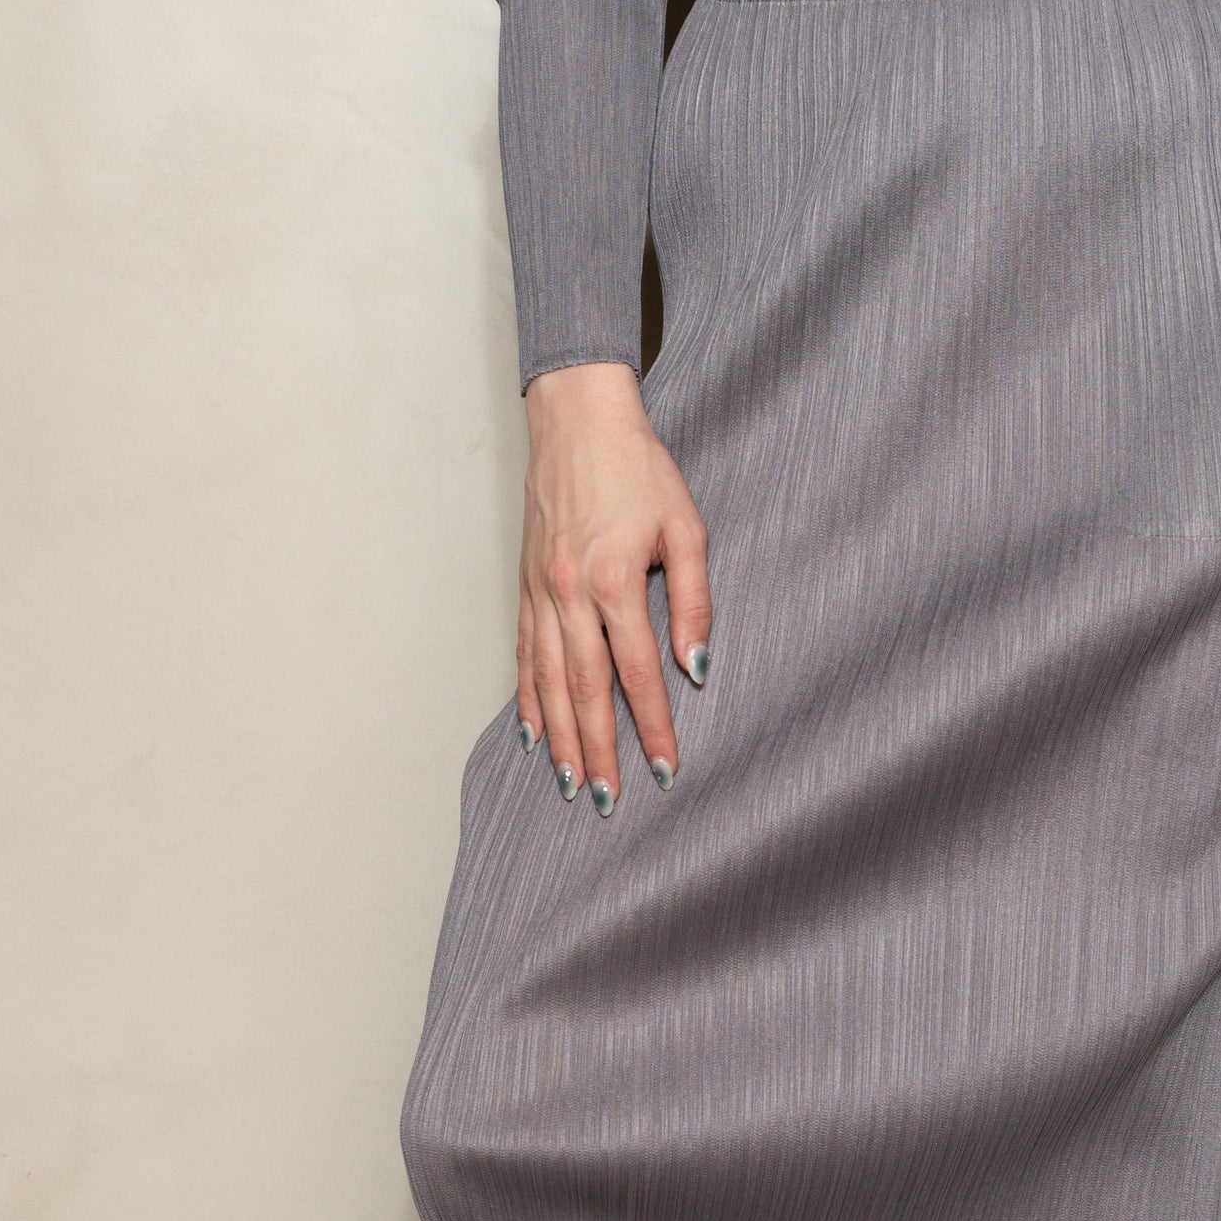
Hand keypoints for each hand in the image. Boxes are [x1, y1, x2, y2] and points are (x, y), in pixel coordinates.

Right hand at [515, 363, 712, 811]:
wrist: (576, 419)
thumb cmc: (639, 468)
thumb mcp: (687, 527)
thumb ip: (695, 600)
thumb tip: (696, 668)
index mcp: (615, 581)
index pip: (638, 674)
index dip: (654, 727)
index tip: (667, 770)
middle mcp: (569, 593)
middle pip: (586, 691)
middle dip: (599, 751)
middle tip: (608, 802)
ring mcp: (541, 591)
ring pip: (549, 682)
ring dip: (560, 738)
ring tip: (570, 784)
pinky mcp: (525, 585)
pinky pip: (525, 653)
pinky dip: (528, 697)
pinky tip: (532, 733)